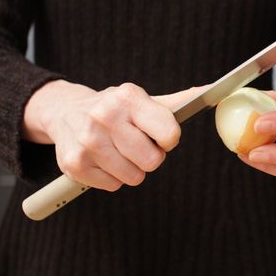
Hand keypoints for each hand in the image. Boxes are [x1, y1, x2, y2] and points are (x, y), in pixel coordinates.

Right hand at [23, 80, 205, 190]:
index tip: (160, 136)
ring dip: (131, 168)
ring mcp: (87, 141)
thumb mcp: (144, 100)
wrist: (65, 111)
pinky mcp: (74, 164)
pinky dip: (112, 177)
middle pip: (152, 161)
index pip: (170, 134)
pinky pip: (114, 185)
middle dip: (150, 156)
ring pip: (134, 177)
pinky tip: (103, 158)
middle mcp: (105, 116)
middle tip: (136, 143)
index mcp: (128, 97)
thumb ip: (179, 101)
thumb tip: (209, 91)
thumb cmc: (115, 108)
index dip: (169, 139)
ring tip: (118, 150)